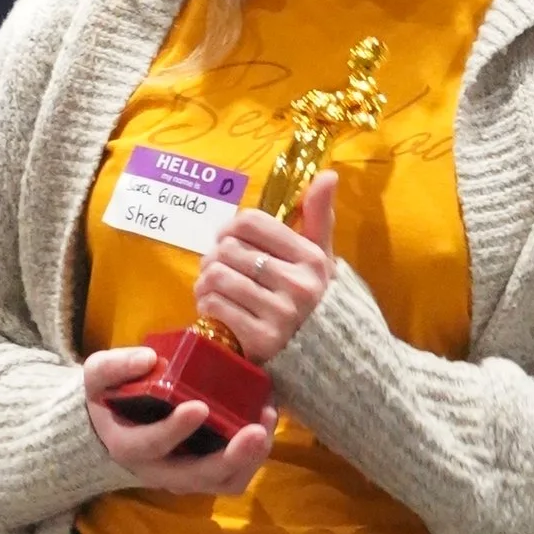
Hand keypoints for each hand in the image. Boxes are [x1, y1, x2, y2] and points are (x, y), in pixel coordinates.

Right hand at [83, 345, 276, 496]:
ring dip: (250, 458)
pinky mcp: (206, 475)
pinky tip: (265, 423)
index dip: (175, 430)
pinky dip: (254, 456)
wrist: (112, 426)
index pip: (151, 445)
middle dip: (231, 456)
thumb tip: (149, 358)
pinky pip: (234, 477)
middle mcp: (157, 471)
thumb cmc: (109, 398)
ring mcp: (184, 477)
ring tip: (267, 423)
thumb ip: (116, 366)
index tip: (199, 406)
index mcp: (128, 447)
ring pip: (223, 482)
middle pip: (197, 476)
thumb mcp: (99, 376)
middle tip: (256, 430)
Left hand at [192, 175, 335, 364]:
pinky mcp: (261, 340)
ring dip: (206, 281)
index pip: (251, 223)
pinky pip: (215, 306)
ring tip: (212, 287)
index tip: (229, 240)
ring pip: (218, 276)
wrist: (327, 360)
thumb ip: (319, 217)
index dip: (230, 228)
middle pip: (229, 249)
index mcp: (311, 258)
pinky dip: (207, 305)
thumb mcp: (322, 259)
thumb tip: (328, 174)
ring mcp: (280, 314)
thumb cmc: (316, 301)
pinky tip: (215, 308)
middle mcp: (298, 284)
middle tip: (216, 266)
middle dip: (214, 256)